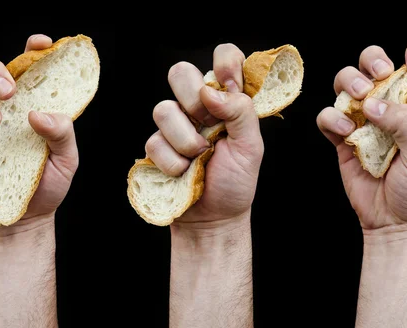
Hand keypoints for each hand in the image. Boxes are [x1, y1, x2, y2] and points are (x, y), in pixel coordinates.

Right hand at [0, 34, 78, 231]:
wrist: (28, 218)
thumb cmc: (48, 181)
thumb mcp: (67, 158)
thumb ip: (62, 133)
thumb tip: (38, 114)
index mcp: (30, 102)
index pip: (28, 65)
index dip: (33, 49)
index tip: (43, 44)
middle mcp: (2, 106)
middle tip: (9, 93)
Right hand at [145, 43, 263, 227]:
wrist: (214, 219)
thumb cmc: (236, 181)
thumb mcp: (252, 147)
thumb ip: (241, 113)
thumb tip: (211, 91)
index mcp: (226, 101)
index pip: (225, 58)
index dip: (225, 63)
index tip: (230, 85)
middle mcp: (199, 107)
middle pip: (180, 72)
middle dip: (194, 100)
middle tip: (210, 127)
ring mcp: (175, 125)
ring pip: (163, 109)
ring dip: (185, 140)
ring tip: (199, 159)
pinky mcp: (157, 147)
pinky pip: (155, 142)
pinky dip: (174, 163)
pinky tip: (185, 173)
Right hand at [317, 43, 406, 236]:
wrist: (394, 224)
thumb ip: (405, 124)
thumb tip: (374, 103)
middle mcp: (390, 109)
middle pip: (375, 66)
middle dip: (373, 62)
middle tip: (378, 77)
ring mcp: (364, 122)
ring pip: (347, 85)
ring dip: (349, 82)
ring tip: (358, 99)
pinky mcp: (342, 139)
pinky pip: (328, 117)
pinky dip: (332, 118)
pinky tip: (344, 131)